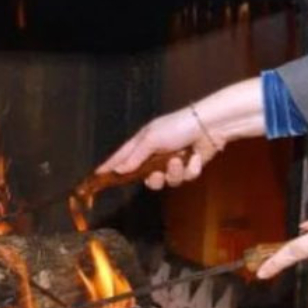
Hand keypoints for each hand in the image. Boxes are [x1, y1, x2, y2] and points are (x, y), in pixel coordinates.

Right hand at [97, 80, 267, 188]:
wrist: (209, 126)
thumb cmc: (178, 126)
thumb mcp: (152, 139)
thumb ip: (135, 156)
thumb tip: (119, 170)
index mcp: (143, 142)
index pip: (122, 156)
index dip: (110, 166)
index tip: (97, 176)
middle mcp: (156, 153)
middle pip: (146, 177)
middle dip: (153, 178)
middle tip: (157, 174)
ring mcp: (172, 161)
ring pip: (167, 181)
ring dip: (174, 172)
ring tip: (179, 160)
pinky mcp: (188, 167)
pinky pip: (185, 178)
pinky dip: (190, 169)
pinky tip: (195, 157)